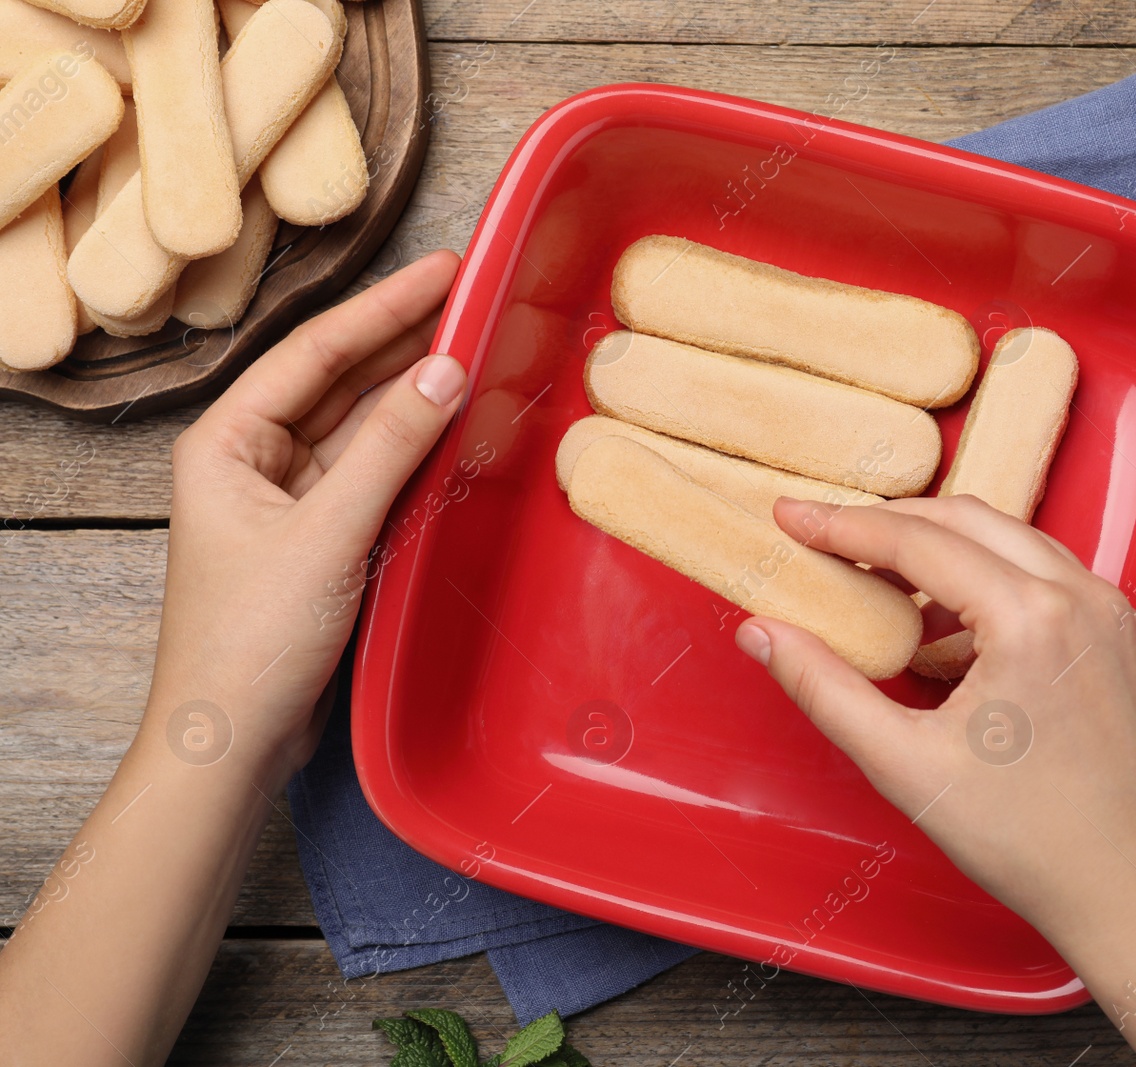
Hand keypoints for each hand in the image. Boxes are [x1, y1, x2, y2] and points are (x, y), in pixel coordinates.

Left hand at [147, 250, 464, 785]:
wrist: (232, 741)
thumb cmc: (250, 641)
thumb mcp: (327, 534)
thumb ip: (388, 448)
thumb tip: (445, 372)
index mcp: (226, 441)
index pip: (315, 351)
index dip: (383, 307)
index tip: (443, 272)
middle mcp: (253, 459)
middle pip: (338, 381)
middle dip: (402, 341)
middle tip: (470, 298)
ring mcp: (288, 500)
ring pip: (361, 428)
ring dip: (413, 395)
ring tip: (474, 350)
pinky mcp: (321, 539)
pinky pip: (373, 475)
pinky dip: (413, 452)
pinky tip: (453, 428)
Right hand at [733, 495, 1135, 948]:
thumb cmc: (1032, 841)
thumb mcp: (906, 767)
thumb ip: (825, 689)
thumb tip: (761, 634)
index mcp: (1031, 618)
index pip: (917, 540)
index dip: (842, 524)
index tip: (789, 515)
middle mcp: (1082, 596)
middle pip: (965, 519)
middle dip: (888, 523)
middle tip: (824, 538)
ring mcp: (1111, 611)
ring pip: (1009, 541)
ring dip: (939, 548)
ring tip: (877, 584)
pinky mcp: (1122, 635)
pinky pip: (1043, 577)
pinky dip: (986, 580)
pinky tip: (943, 627)